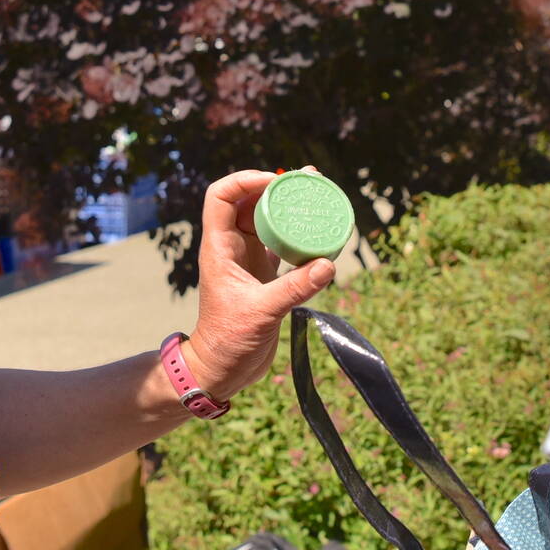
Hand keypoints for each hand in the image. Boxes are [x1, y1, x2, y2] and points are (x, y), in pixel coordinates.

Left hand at [181, 169, 336, 400]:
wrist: (222, 369)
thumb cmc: (228, 341)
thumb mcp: (261, 312)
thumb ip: (294, 289)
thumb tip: (329, 265)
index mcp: (220, 247)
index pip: (221, 197)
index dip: (244, 180)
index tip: (274, 181)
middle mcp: (233, 247)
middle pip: (249, 202)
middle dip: (276, 187)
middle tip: (308, 180)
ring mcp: (249, 260)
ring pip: (267, 221)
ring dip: (288, 207)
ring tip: (317, 194)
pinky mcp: (265, 275)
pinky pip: (282, 244)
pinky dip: (299, 235)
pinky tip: (320, 230)